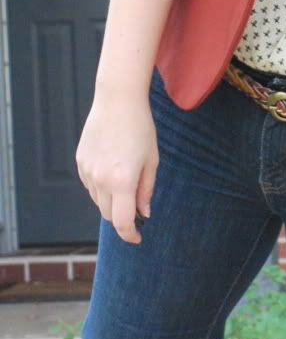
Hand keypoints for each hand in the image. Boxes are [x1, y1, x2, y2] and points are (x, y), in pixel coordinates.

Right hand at [76, 90, 158, 244]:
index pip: (122, 222)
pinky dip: (101, 186)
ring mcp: (87, 171)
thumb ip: (146, 189)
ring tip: (126, 178)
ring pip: (98, 200)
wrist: (117, 101)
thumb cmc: (141, 128)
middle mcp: (101, 180)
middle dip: (122, 217)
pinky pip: (90, 185)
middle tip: (137, 207)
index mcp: (122, 181)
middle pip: (109, 214)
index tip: (138, 238)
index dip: (130, 235)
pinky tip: (112, 167)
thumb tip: (143, 213)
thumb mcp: (152, 159)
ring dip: (112, 200)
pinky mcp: (80, 162)